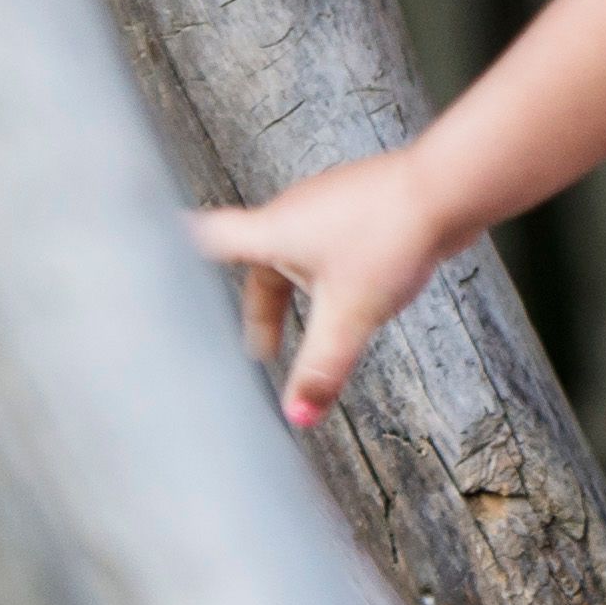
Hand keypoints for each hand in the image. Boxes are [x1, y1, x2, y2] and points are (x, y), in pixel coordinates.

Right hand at [196, 146, 460, 424]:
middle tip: (265, 350)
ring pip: (298, 251)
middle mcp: (295, 210)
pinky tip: (361, 291)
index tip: (154, 255)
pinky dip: (330, 273)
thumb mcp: (350, 316)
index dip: (179, 251)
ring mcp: (331, 203)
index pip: (209, 239)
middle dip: (261, 307)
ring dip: (297, 289)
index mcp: (273, 230)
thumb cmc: (391, 238)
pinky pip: (333, 242)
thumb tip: (297, 418)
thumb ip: (321, 369)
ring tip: (320, 328)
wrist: (451, 186)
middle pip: (257, 259)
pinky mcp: (364, 203)